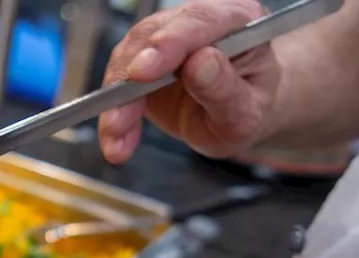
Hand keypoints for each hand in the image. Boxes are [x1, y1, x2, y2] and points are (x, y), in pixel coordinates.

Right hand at [99, 0, 278, 162]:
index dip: (169, 43)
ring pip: (128, 55)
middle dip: (131, 74)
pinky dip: (113, 111)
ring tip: (116, 135)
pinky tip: (115, 137)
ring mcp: (166, 35)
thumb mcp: (245, 112)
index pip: (200, 21)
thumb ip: (225, 89)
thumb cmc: (245, 109)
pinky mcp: (141, 57)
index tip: (144, 71)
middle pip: (154, 34)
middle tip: (118, 112)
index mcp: (237, 19)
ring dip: (116, 100)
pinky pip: (118, 79)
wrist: (233, 114)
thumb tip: (200, 64)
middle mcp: (198, 19)